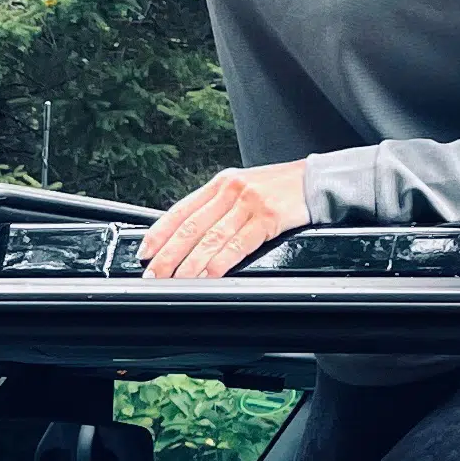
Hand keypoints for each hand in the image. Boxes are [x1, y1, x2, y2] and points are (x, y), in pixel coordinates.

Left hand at [138, 162, 310, 279]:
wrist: (315, 180)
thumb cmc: (278, 188)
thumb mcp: (241, 189)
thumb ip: (216, 208)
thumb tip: (186, 237)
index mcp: (219, 184)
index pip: (180, 211)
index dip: (159, 233)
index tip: (144, 252)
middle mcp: (230, 191)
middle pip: (191, 227)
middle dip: (168, 254)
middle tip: (154, 274)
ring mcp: (248, 204)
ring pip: (211, 238)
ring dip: (190, 264)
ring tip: (176, 280)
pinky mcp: (267, 218)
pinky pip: (237, 245)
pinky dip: (220, 263)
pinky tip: (209, 275)